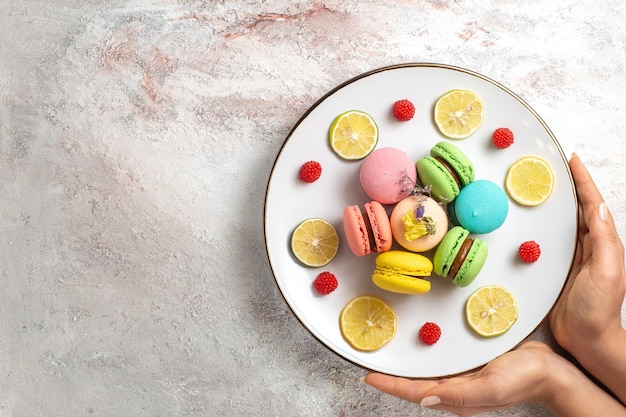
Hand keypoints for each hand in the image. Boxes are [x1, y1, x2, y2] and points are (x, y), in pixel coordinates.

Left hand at [364, 341, 556, 416]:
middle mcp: (455, 391)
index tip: (368, 376)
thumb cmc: (524, 378)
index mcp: (457, 398)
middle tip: (370, 367)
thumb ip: (459, 394)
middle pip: (415, 387)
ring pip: (425, 377)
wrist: (549, 370)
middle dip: (392, 379)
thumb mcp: (492, 387)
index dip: (391, 385)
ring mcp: (462, 380)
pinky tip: (418, 353)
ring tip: (386, 361)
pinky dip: (424, 361)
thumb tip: (426, 399)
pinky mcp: (468, 367)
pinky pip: (440, 366)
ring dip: (405, 371)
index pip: (415, 393)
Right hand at [549, 153, 625, 401]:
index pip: (592, 204)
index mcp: (601, 243)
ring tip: (538, 186)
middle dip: (567, 185)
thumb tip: (596, 208)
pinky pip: (549, 239)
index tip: (571, 160)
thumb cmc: (597, 309)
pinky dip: (543, 225)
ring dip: (554, 203)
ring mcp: (572, 256)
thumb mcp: (606, 272)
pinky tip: (531, 221)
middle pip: (577, 208)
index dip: (583, 181)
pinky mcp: (556, 267)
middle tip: (550, 166)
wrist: (585, 339)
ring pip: (563, 221)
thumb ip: (603, 241)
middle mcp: (588, 246)